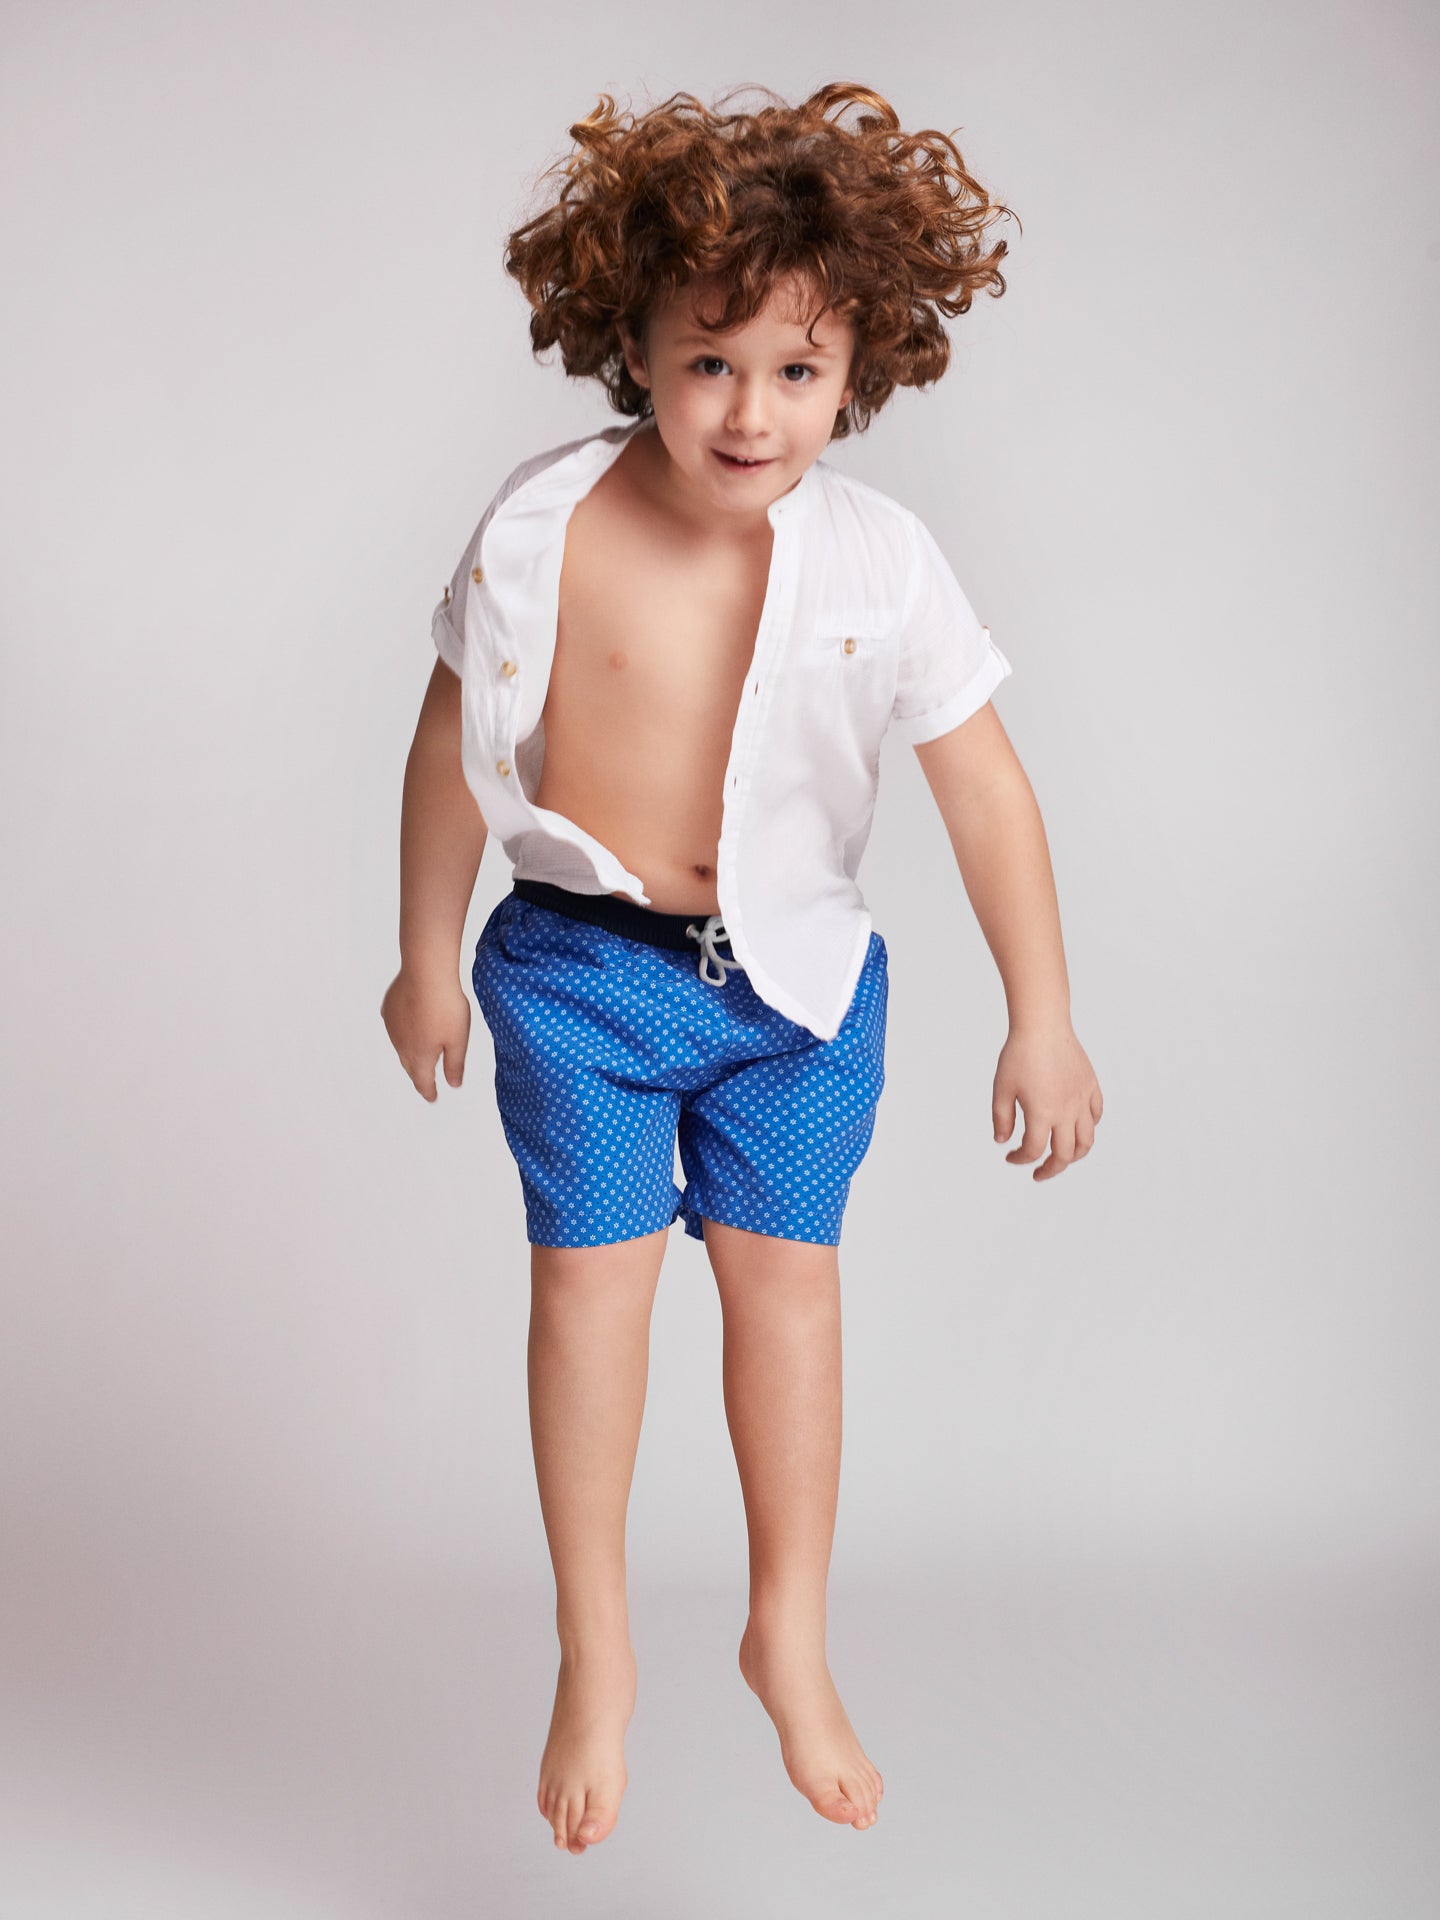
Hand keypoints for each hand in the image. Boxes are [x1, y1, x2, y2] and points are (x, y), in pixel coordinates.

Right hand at [380, 964, 470, 1101]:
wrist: (426, 973)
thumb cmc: (445, 1006)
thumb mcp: (458, 1040)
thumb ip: (454, 1065)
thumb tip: (453, 1085)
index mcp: (419, 1056)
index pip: (423, 1082)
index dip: (429, 1091)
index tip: (432, 1098)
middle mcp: (401, 1045)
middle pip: (410, 1066)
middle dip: (418, 1075)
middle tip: (425, 1081)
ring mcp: (392, 1026)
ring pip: (401, 1046)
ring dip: (410, 1052)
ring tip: (418, 1054)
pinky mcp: (389, 1008)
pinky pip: (396, 1026)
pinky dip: (403, 1030)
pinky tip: (410, 1025)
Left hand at [992, 1022, 1102, 1180]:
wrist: (1042, 1026)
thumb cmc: (1018, 1055)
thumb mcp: (1001, 1089)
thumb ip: (1001, 1119)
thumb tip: (1003, 1142)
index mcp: (1042, 1114)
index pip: (1034, 1151)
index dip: (1020, 1160)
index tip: (1010, 1156)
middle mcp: (1066, 1111)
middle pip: (1065, 1155)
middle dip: (1051, 1169)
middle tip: (1039, 1173)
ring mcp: (1082, 1099)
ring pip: (1087, 1140)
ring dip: (1075, 1155)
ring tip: (1062, 1157)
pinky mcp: (1091, 1086)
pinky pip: (1096, 1115)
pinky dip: (1089, 1127)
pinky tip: (1076, 1126)